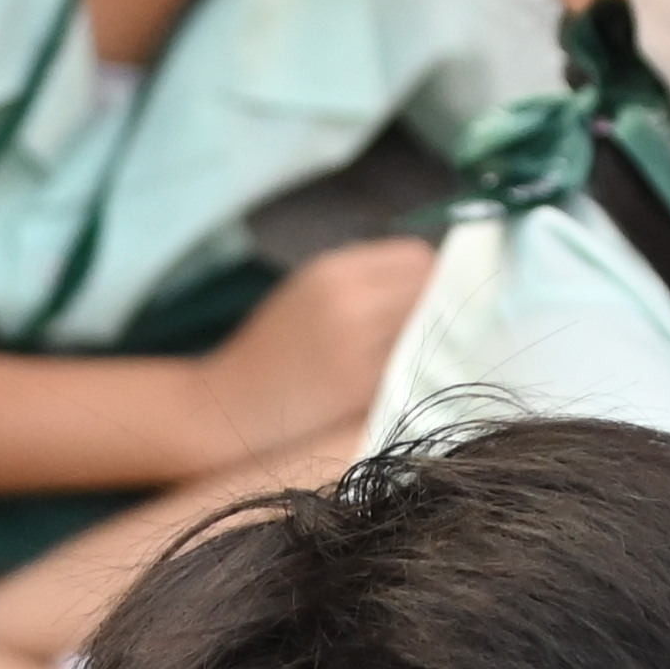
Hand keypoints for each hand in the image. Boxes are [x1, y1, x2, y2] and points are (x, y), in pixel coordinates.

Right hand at [185, 235, 439, 463]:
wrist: (222, 409)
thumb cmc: (267, 355)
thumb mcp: (307, 296)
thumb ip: (363, 285)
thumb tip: (432, 286)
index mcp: (333, 270)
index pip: (419, 258)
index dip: (437, 278)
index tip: (439, 299)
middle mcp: (350, 301)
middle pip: (432, 293)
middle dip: (446, 311)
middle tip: (447, 335)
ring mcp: (358, 348)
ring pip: (430, 333)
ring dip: (440, 345)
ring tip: (433, 360)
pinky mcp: (361, 392)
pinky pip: (415, 371)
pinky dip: (423, 374)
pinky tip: (417, 385)